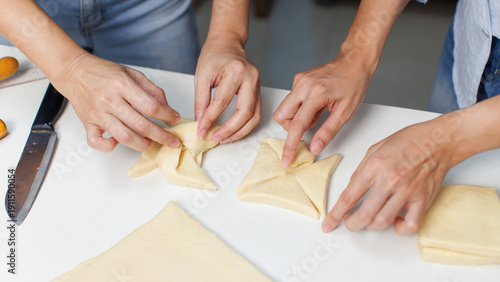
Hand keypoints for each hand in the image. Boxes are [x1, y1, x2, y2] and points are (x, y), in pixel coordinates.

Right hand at [58, 53, 180, 151]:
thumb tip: (166, 106)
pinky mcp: (88, 123)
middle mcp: (109, 100)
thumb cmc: (103, 72)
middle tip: (172, 141)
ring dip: (142, 144)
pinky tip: (119, 142)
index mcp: (121, 84)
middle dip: (161, 135)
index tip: (175, 119)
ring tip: (152, 143)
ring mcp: (98, 114)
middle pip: (140, 124)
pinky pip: (97, 142)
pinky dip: (109, 146)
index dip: (167, 115)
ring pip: (123, 136)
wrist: (74, 72)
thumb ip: (151, 89)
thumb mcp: (131, 73)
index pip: (150, 105)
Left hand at [194, 35, 260, 142]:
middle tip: (215, 138)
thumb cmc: (214, 55)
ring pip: (255, 116)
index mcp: (235, 71)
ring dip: (240, 131)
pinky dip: (246, 125)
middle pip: (245, 112)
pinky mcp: (259, 91)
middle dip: (230, 130)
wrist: (228, 42)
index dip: (210, 119)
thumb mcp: (202, 76)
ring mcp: (258, 85)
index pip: (222, 102)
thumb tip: (201, 122)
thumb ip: (201, 101)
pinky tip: (234, 131)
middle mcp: (251, 78)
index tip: (201, 131)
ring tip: (225, 139)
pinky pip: (256, 113)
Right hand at [273, 51, 373, 166]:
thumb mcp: (346, 112)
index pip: (297, 125)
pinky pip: (292, 100)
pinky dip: (301, 108)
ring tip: (317, 114)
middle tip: (310, 126)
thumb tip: (315, 147)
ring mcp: (299, 80)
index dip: (290, 145)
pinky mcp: (298, 79)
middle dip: (290, 127)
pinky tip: (316, 105)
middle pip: (281, 115)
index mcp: (317, 94)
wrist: (355, 61)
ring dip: (297, 117)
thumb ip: (328, 131)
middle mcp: (303, 85)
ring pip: (284, 108)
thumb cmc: (354, 83)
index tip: (286, 159)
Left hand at [321, 119, 456, 234]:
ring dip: (372, 227)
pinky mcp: (422, 200)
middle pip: (364, 215)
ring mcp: (407, 192)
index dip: (336, 214)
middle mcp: (389, 181)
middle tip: (349, 224)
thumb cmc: (409, 141)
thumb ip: (362, 170)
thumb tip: (352, 189)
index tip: (329, 223)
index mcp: (374, 168)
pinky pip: (410, 225)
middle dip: (352, 225)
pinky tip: (395, 222)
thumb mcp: (375, 149)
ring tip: (369, 222)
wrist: (438, 140)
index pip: (349, 197)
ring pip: (383, 222)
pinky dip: (400, 229)